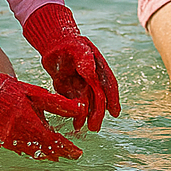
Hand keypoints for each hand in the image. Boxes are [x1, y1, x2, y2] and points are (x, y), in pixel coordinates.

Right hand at [0, 53, 82, 160]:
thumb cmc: (12, 90)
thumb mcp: (37, 93)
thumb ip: (58, 104)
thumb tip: (79, 108)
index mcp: (28, 123)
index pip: (52, 141)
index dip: (66, 148)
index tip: (77, 152)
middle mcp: (18, 136)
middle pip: (43, 150)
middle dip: (59, 153)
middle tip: (71, 154)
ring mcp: (8, 141)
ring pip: (32, 152)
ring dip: (46, 154)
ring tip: (58, 155)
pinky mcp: (2, 142)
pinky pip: (21, 150)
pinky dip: (33, 151)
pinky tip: (39, 150)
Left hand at [22, 4, 119, 131]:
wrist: (55, 42)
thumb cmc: (69, 43)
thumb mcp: (78, 48)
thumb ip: (85, 60)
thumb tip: (92, 75)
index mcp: (98, 67)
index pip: (109, 84)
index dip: (113, 99)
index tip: (115, 113)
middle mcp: (92, 77)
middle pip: (98, 97)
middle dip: (98, 113)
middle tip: (95, 127)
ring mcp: (81, 83)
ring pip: (87, 103)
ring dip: (86, 116)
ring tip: (83, 128)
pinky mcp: (69, 88)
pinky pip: (74, 103)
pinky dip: (75, 113)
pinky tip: (74, 124)